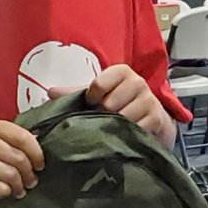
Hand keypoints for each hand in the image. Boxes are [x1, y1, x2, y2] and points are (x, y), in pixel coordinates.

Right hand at [0, 120, 43, 206]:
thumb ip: (18, 141)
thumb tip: (44, 144)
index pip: (23, 137)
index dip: (37, 153)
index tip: (40, 164)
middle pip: (19, 158)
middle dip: (30, 173)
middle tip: (32, 181)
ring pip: (11, 174)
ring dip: (19, 185)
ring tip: (20, 189)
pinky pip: (1, 188)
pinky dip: (7, 193)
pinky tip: (7, 192)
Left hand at [49, 64, 172, 138]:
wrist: (150, 118)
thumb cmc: (120, 103)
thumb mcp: (98, 95)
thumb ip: (75, 93)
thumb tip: (50, 92)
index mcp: (121, 72)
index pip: (98, 84)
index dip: (91, 97)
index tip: (92, 103)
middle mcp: (138, 82)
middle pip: (109, 104)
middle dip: (104, 115)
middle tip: (106, 118)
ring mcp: (149, 100)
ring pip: (122, 118)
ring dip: (116, 127)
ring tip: (116, 127)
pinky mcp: (156, 118)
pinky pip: (136, 129)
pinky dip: (128, 135)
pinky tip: (127, 134)